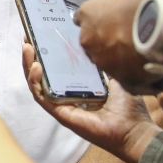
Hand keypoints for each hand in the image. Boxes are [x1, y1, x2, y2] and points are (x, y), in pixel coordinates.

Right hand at [23, 42, 159, 162]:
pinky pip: (42, 97)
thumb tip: (93, 40)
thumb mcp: (116, 75)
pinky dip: (35, 82)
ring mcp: (62, 104)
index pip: (56, 66)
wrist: (135, 130)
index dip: (46, 50)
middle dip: (33, 54)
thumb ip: (102, 61)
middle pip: (42, 73)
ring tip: (28, 48)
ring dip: (29, 65)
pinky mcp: (61, 113)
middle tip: (27, 37)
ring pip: (37, 84)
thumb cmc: (128, 106)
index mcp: (78, 85)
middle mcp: (66, 94)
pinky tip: (36, 67)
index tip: (40, 32)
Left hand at [75, 0, 162, 94]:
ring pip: (108, 62)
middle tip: (130, 39)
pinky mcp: (119, 79)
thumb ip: (119, 9)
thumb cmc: (151, 3)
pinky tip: (151, 71)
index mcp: (89, 14)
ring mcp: (102, 61)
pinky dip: (136, 76)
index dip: (99, 22)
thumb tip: (125, 15)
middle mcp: (88, 39)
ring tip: (144, 55)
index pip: (84, 19)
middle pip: (94, 43)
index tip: (110, 23)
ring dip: (121, 59)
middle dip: (108, 42)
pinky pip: (127, 79)